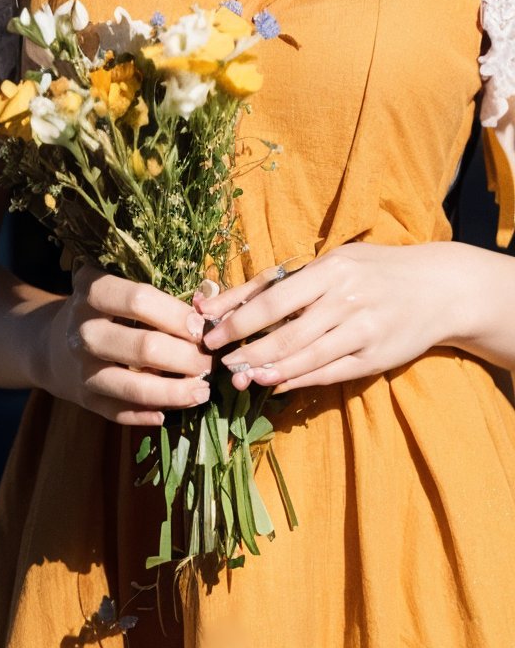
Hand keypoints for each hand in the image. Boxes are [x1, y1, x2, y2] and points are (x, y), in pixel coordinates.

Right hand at [40, 262, 211, 424]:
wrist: (53, 345)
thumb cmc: (103, 312)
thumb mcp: (120, 290)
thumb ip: (159, 297)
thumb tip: (209, 308)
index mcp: (92, 292)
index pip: (139, 300)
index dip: (177, 315)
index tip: (202, 326)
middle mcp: (83, 331)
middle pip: (144, 347)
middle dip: (186, 358)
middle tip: (209, 362)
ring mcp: (82, 369)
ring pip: (135, 388)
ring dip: (176, 392)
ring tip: (202, 391)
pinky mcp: (85, 399)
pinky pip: (123, 413)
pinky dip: (150, 414)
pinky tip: (170, 411)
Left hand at [194, 242, 466, 392]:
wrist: (439, 288)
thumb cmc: (374, 271)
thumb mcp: (332, 263)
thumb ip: (281, 282)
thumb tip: (221, 300)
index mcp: (331, 270)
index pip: (274, 298)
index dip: (238, 320)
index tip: (209, 333)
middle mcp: (346, 300)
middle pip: (286, 333)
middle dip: (248, 351)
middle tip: (221, 364)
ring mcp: (363, 330)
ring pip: (305, 358)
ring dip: (269, 370)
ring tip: (242, 377)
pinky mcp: (374, 357)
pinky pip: (329, 373)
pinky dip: (299, 380)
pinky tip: (276, 384)